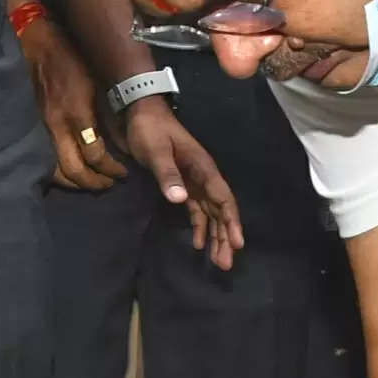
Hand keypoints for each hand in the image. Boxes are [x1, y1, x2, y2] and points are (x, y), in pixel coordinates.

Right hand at [22, 12, 122, 191]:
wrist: (38, 46)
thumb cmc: (72, 59)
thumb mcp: (96, 83)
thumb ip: (105, 112)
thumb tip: (120, 138)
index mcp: (77, 113)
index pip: (95, 154)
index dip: (111, 168)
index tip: (122, 171)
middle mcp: (58, 126)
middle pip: (75, 170)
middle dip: (94, 182)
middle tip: (109, 183)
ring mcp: (43, 129)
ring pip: (56, 171)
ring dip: (75, 183)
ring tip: (91, 182)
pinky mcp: (34, 128)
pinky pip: (45, 160)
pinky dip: (59, 173)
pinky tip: (70, 173)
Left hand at [121, 97, 243, 270]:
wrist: (140, 112)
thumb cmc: (150, 129)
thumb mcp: (156, 151)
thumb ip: (167, 174)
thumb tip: (180, 200)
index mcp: (203, 169)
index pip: (223, 199)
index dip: (231, 221)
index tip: (237, 243)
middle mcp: (204, 177)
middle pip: (220, 211)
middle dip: (225, 237)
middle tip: (226, 264)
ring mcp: (195, 182)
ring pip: (211, 214)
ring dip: (215, 236)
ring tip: (218, 262)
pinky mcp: (183, 185)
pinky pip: (197, 210)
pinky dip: (200, 226)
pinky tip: (199, 244)